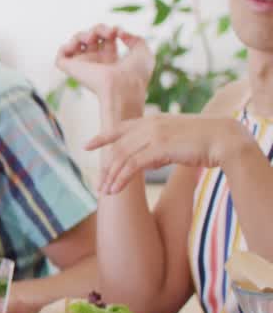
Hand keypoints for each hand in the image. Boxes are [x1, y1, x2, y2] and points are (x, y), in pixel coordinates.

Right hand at [55, 24, 152, 107]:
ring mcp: (83, 65)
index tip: (120, 33)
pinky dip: (66, 46)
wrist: (123, 86)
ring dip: (84, 34)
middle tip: (109, 33)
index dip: (112, 30)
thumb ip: (135, 39)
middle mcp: (96, 62)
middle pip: (91, 37)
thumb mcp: (143, 52)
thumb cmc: (135, 74)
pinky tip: (77, 45)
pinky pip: (61, 55)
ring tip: (92, 38)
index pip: (106, 39)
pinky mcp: (71, 68)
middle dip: (100, 28)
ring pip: (76, 42)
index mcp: (112, 60)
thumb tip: (119, 33)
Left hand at [86, 114, 252, 193]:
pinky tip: (115, 189)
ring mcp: (154, 134)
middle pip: (118, 147)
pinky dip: (121, 178)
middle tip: (98, 185)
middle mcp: (149, 124)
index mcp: (152, 120)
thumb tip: (146, 163)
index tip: (87, 146)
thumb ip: (158, 150)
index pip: (120, 127)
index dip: (102, 137)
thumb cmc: (204, 142)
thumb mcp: (175, 142)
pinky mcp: (160, 146)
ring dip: (111, 176)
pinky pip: (133, 164)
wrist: (225, 139)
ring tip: (105, 192)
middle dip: (106, 168)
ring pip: (122, 156)